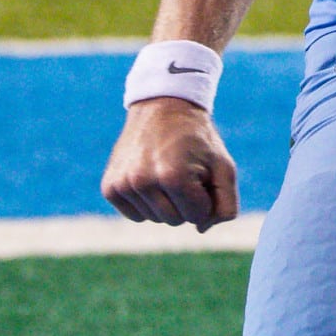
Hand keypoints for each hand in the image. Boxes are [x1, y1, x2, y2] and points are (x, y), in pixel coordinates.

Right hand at [101, 98, 239, 230]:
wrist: (162, 107)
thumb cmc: (196, 139)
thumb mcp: (223, 166)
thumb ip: (226, 205)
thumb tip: (200, 229)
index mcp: (172, 176)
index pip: (197, 216)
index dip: (204, 197)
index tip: (200, 172)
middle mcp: (142, 181)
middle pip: (175, 220)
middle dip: (185, 201)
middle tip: (182, 169)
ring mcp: (122, 184)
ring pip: (154, 218)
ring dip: (164, 201)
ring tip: (164, 170)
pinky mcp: (109, 187)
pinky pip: (134, 215)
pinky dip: (145, 202)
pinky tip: (148, 177)